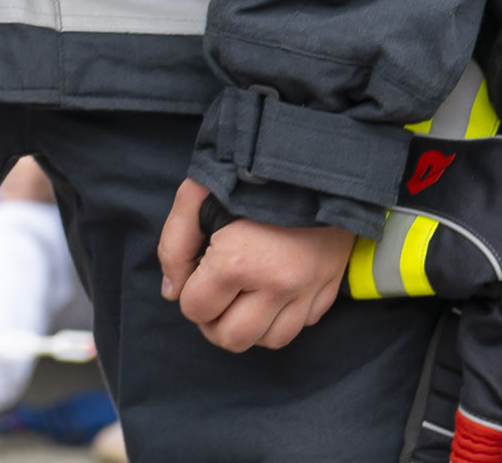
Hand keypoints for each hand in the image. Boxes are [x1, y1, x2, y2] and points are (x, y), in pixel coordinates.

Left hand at [155, 179, 353, 351]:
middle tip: (213, 296)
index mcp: (238, 261)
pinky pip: (301, 326)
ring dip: (249, 326)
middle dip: (213, 321)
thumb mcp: (195, 195)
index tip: (195, 273)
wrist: (311, 160)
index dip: (187, 294)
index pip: (196, 310)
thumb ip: (174, 245)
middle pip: (233, 338)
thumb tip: (172, 292)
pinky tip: (271, 291)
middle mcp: (277, 284)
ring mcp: (308, 290)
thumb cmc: (248, 174)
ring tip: (241, 297)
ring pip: (270, 340)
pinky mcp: (329, 288)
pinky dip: (282, 317)